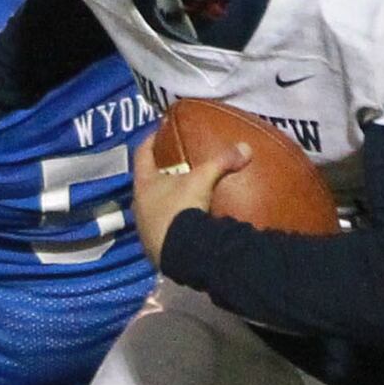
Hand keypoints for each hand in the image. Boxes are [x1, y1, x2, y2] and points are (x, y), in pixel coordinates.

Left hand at [131, 137, 250, 266]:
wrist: (180, 253)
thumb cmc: (182, 208)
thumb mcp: (203, 180)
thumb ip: (222, 162)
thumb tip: (245, 147)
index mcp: (144, 184)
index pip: (142, 154)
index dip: (150, 140)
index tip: (158, 132)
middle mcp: (138, 205)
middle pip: (146, 183)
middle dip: (159, 174)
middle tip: (173, 165)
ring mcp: (144, 228)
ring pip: (152, 208)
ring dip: (164, 202)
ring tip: (181, 196)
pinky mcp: (153, 248)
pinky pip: (161, 231)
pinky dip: (172, 225)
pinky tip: (186, 225)